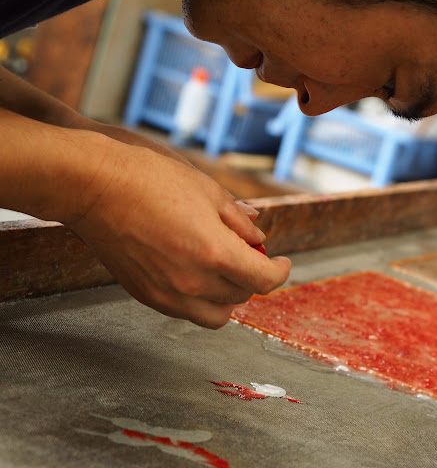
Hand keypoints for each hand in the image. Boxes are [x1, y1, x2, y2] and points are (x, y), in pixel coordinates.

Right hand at [67, 143, 290, 328]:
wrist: (94, 188)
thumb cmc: (150, 181)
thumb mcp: (208, 191)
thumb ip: (238, 221)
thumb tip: (258, 240)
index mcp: (215, 253)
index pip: (265, 280)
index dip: (281, 271)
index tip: (282, 262)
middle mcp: (194, 282)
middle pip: (243, 296)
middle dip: (254, 276)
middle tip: (249, 254)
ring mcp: (168, 294)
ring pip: (218, 315)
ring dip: (230, 296)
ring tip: (225, 270)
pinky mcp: (147, 296)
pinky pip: (188, 312)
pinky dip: (203, 301)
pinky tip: (198, 274)